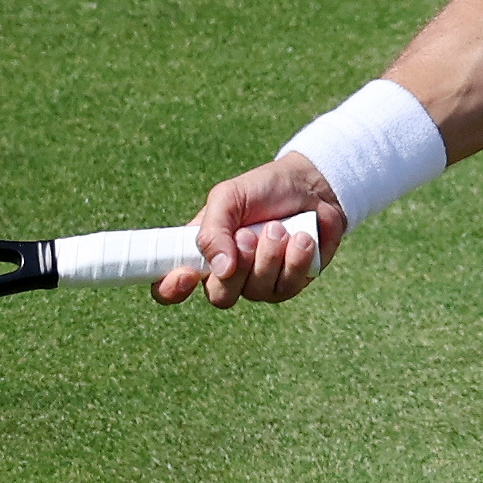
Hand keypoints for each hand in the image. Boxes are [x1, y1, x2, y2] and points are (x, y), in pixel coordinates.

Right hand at [154, 151, 347, 306]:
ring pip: (257, 292)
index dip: (171, 290)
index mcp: (204, 252)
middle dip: (239, 266)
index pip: (171, 286)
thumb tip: (220, 269)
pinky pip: (287, 288)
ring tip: (279, 227)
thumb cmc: (264, 190)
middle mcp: (228, 274)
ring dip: (270, 256)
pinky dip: (295, 259)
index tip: (186, 275)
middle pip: (220, 297)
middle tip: (249, 234)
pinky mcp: (290, 284)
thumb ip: (214, 230)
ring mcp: (260, 283)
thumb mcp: (229, 197)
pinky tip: (301, 237)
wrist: (311, 186)